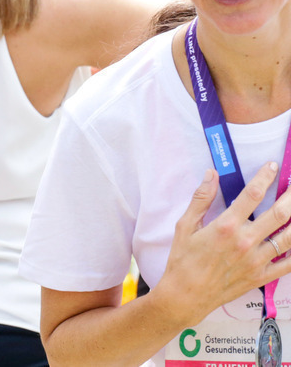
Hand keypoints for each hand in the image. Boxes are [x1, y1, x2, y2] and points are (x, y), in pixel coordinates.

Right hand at [154, 165, 290, 326]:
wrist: (185, 295)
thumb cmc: (182, 260)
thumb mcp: (184, 226)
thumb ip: (200, 199)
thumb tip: (211, 175)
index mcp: (226, 226)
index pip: (251, 195)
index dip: (265, 177)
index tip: (273, 166)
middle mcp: (245, 242)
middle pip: (278, 214)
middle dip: (290, 197)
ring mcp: (256, 260)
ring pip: (288, 237)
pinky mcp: (260, 276)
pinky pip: (287, 265)